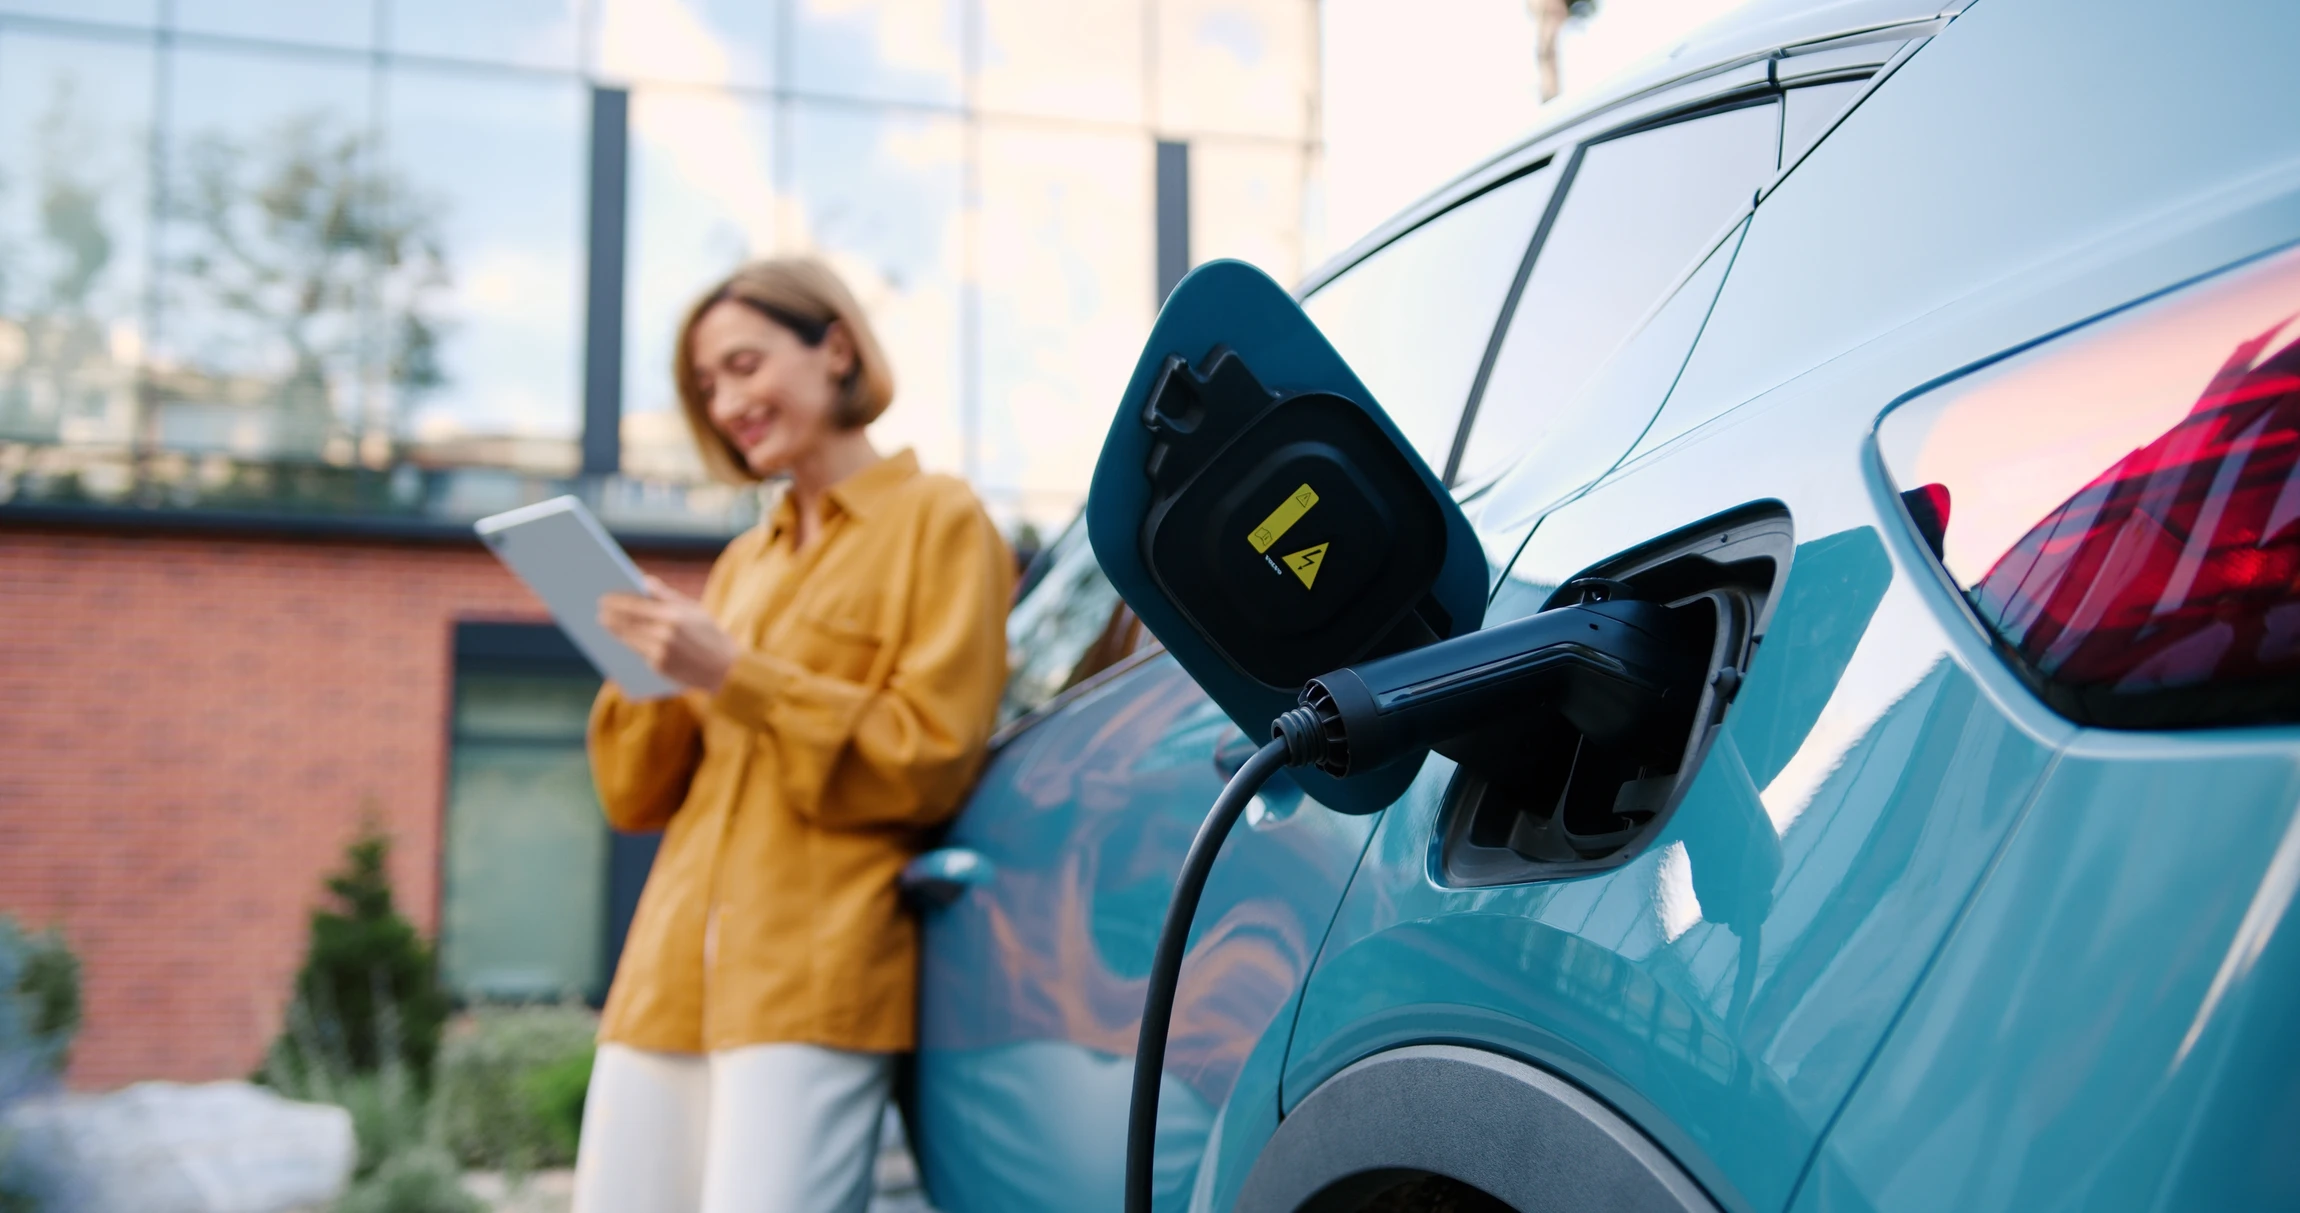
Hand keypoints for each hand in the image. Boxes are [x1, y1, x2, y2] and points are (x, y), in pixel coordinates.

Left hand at [599, 576, 740, 693]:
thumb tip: (643, 580)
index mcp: (674, 615)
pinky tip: (617, 637)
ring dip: (613, 629)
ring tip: (604, 621)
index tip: (603, 597)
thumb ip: (667, 595)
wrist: (726, 669)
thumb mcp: (693, 609)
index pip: (636, 605)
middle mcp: (665, 633)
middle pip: (628, 622)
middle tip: (598, 608)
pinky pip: (636, 652)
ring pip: (628, 637)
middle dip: (610, 615)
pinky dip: (625, 643)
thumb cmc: (710, 634)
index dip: (616, 601)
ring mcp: (661, 652)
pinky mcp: (658, 667)